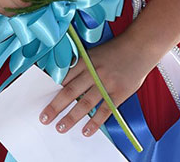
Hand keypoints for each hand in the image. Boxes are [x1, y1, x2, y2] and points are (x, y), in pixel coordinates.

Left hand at [38, 32, 153, 137]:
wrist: (139, 47)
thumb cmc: (114, 50)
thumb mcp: (93, 52)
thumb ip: (80, 65)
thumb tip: (64, 80)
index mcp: (85, 60)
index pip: (64, 76)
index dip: (51, 88)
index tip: (40, 97)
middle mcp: (93, 72)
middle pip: (70, 91)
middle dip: (56, 106)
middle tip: (44, 118)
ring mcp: (106, 84)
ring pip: (85, 103)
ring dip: (71, 117)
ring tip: (61, 128)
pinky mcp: (119, 93)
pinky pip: (105, 111)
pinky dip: (95, 122)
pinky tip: (86, 131)